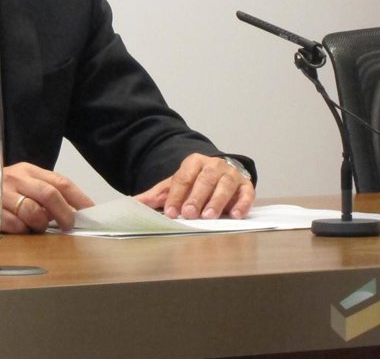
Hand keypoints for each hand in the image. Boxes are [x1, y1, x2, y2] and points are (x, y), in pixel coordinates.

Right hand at [2, 163, 93, 232]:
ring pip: (33, 211)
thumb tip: (71, 212)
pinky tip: (21, 228)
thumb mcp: (21, 182)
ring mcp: (3, 193)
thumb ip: (42, 192)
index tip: (92, 212)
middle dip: (64, 213)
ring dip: (41, 224)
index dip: (79, 198)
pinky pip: (15, 224)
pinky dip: (23, 230)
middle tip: (69, 226)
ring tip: (39, 227)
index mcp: (29, 170)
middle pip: (49, 194)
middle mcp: (17, 178)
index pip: (60, 182)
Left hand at [133, 153, 254, 219]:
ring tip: (209, 216)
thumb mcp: (175, 186)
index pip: (183, 178)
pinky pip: (246, 193)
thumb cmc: (196, 182)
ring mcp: (231, 175)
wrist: (221, 172)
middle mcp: (214, 165)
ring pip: (225, 185)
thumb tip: (133, 204)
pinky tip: (235, 214)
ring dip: (217, 200)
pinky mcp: (245, 185)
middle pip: (205, 179)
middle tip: (189, 213)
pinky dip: (242, 203)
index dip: (177, 195)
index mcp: (194, 162)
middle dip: (196, 197)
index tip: (171, 212)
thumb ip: (156, 195)